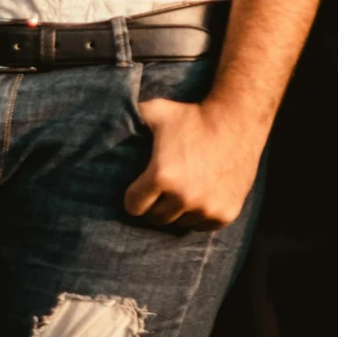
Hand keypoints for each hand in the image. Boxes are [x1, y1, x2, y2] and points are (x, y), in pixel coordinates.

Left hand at [124, 96, 265, 228]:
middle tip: (162, 188)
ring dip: (178, 211)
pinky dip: (199, 214)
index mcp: (162, 176)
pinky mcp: (225, 214)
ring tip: (183, 188)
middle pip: (155, 219)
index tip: (140, 187)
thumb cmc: (192, 114)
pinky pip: (202, 225)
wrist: (238, 119)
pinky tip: (201, 193)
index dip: (134, 197)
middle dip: (155, 205)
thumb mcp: (155, 111)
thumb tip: (100, 117)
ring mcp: (206, 208)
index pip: (133, 207)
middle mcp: (184, 197)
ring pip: (180, 223)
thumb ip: (128, 117)